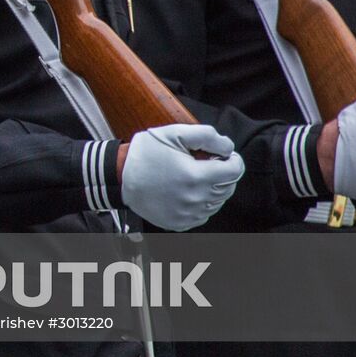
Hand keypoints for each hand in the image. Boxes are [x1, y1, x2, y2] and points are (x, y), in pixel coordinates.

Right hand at [121, 124, 243, 230]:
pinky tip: (186, 190)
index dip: (232, 159)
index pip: (235, 170)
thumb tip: (228, 147)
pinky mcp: (180, 223)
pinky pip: (203, 214)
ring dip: (212, 188)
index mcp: (196, 176)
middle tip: (205, 163)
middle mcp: (195, 199)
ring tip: (193, 176)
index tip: (222, 154)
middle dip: (222, 172)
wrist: (120, 177)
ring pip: (218, 201)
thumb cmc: (145, 153)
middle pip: (229, 186)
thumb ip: (207, 135)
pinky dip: (201, 202)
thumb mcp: (174, 133)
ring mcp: (188, 214)